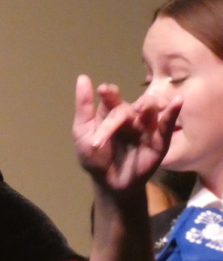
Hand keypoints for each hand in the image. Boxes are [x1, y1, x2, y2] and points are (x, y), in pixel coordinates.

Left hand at [73, 76, 180, 192]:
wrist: (109, 183)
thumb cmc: (95, 158)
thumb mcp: (83, 132)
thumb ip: (84, 107)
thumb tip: (82, 77)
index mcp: (111, 113)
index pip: (111, 100)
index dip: (109, 94)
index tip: (104, 90)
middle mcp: (130, 117)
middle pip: (128, 107)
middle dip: (117, 117)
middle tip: (108, 130)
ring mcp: (145, 127)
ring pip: (150, 108)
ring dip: (147, 106)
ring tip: (142, 109)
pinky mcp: (159, 140)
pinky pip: (167, 123)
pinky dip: (172, 112)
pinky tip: (177, 101)